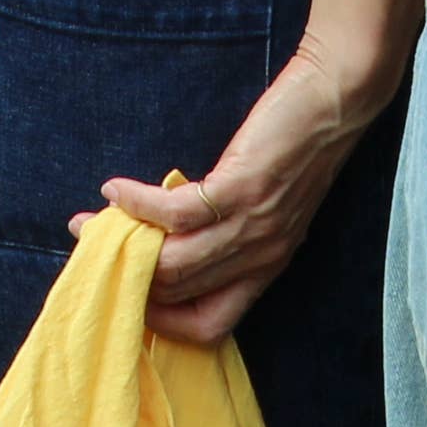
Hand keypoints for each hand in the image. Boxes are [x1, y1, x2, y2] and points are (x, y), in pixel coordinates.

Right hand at [101, 35, 389, 346]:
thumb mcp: (266, 207)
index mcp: (265, 269)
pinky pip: (174, 213)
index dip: (163, 321)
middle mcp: (259, 258)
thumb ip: (226, 231)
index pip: (210, 326)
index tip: (129, 295)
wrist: (336, 100)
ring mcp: (251, 227)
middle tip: (92, 248)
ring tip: (90, 223)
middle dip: (126, 276)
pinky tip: (115, 190)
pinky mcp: (240, 190)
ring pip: (172, 262)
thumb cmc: (298, 147)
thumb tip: (164, 236)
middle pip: (178, 292)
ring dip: (122, 244)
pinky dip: (137, 203)